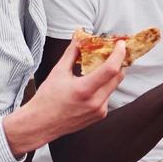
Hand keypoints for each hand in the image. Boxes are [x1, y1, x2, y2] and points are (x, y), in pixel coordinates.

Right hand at [8, 39, 126, 152]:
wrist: (41, 124)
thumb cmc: (47, 98)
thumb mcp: (57, 72)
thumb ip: (72, 54)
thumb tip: (79, 37)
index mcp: (84, 90)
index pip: (110, 69)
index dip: (119, 54)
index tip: (120, 44)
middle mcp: (95, 102)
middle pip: (118, 76)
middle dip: (118, 62)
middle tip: (114, 51)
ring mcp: (100, 110)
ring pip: (113, 86)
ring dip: (110, 74)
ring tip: (100, 65)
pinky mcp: (101, 115)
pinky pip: (108, 96)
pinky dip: (103, 86)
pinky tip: (92, 84)